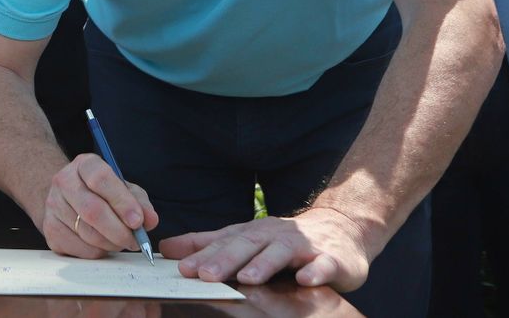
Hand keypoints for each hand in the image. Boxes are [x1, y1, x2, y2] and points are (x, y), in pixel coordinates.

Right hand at [39, 154, 157, 258]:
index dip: (122, 202)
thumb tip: (150, 220)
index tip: (138, 221)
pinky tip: (102, 244)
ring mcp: (53, 205)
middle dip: (119, 231)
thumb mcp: (123, 189)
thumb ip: (139, 202)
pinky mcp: (49, 228)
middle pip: (92, 210)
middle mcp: (64, 181)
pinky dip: (97, 251)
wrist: (66, 198)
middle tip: (134, 241)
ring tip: (120, 241)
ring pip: (86, 233)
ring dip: (110, 243)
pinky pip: (78, 247)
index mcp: (85, 165)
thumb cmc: (100, 193)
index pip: (101, 180)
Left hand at [158, 206, 372, 291]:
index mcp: (252, 233)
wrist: (341, 228)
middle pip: (247, 246)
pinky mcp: (331, 258)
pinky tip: (305, 279)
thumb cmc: (284, 240)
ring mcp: (303, 246)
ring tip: (247, 278)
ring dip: (264, 264)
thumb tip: (167, 249)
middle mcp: (274, 236)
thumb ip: (207, 244)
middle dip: (225, 260)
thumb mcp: (244, 239)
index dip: (203, 256)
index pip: (223, 244)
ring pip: (281, 253)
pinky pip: (323, 264)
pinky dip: (315, 271)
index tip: (181, 269)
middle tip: (205, 275)